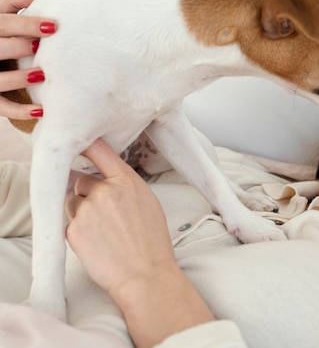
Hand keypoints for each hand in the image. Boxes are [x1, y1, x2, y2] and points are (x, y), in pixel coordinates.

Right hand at [0, 0, 55, 118]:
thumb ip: (14, 3)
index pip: (1, 23)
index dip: (25, 24)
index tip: (53, 26)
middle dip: (18, 47)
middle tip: (41, 48)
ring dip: (18, 78)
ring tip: (41, 75)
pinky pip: (1, 107)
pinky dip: (20, 110)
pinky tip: (41, 111)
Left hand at [65, 138, 174, 294]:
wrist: (145, 274)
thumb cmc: (152, 242)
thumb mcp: (148, 203)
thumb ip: (125, 187)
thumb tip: (103, 180)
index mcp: (127, 182)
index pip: (101, 151)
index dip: (88, 145)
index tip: (81, 142)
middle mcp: (105, 191)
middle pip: (81, 180)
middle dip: (87, 193)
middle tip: (103, 213)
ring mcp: (87, 210)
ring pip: (72, 202)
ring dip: (81, 212)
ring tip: (102, 231)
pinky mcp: (73, 231)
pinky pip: (68, 224)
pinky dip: (78, 232)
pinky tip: (97, 243)